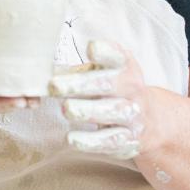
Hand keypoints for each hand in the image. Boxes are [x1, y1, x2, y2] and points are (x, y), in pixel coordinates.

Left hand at [48, 40, 149, 159]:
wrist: (149, 121)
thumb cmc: (112, 91)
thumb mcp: (101, 75)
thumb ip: (77, 72)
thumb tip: (41, 71)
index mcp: (125, 67)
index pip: (119, 56)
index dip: (106, 52)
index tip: (90, 48)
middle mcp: (132, 89)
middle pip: (109, 85)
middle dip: (81, 85)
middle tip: (55, 86)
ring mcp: (133, 115)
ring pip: (113, 112)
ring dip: (88, 111)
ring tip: (67, 109)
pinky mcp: (129, 139)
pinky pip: (111, 141)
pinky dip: (91, 141)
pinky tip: (72, 138)